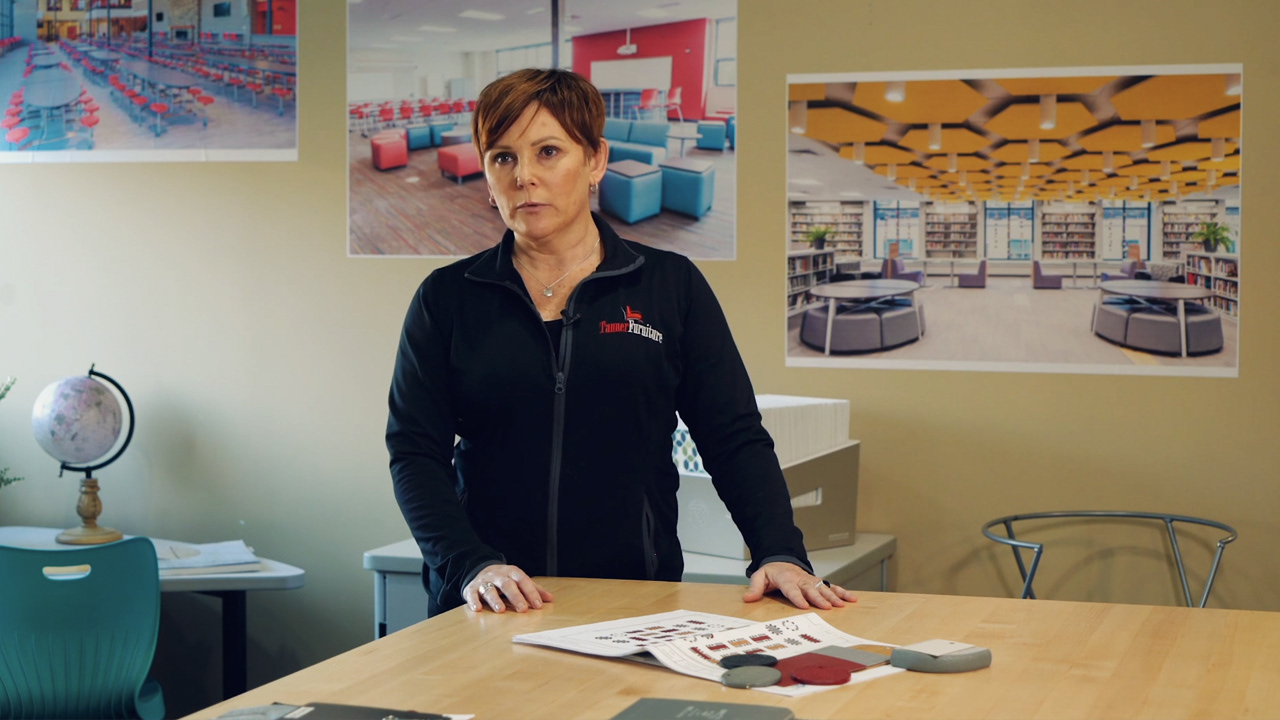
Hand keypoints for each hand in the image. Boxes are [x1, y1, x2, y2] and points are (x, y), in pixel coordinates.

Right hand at [463, 564, 553, 612]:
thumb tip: (551, 598)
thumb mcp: (519, 581)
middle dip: (515, 596)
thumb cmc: (505, 579)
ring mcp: (484, 581)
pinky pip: (472, 594)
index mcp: (512, 572)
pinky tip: (477, 609)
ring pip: (489, 588)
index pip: (523, 581)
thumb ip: (534, 589)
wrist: (482, 570)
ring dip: (495, 599)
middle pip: (507, 584)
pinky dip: (474, 601)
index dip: (531, 592)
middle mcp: (498, 575)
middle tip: (522, 609)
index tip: (538, 605)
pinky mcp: (471, 588)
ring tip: (500, 610)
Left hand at [742, 561, 856, 609]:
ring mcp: (811, 580)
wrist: (782, 561)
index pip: (791, 588)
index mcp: (786, 578)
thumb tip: (747, 599)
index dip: (797, 597)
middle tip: (827, 607)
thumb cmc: (772, 572)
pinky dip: (842, 592)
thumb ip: (755, 588)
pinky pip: (831, 586)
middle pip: (811, 589)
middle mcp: (801, 579)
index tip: (804, 606)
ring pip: (823, 588)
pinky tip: (851, 599)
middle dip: (819, 598)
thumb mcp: (760, 576)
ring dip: (833, 596)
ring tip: (842, 605)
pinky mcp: (818, 582)